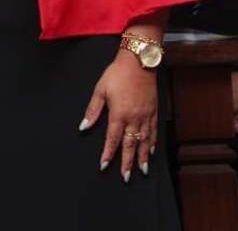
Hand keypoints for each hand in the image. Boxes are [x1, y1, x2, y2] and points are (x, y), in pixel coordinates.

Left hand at [80, 52, 157, 181]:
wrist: (138, 61)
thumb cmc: (118, 74)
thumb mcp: (100, 90)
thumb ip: (92, 110)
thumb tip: (84, 126)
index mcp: (119, 114)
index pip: (112, 139)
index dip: (108, 153)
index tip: (105, 165)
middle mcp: (134, 118)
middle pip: (130, 145)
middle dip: (127, 162)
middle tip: (126, 176)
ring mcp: (146, 116)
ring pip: (144, 141)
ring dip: (143, 157)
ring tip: (142, 170)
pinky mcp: (154, 111)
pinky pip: (154, 131)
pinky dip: (153, 143)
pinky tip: (151, 150)